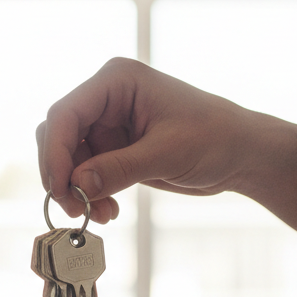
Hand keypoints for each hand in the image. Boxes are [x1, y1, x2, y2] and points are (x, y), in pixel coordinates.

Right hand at [37, 57, 266, 222]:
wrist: (242, 154)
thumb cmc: (216, 138)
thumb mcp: (168, 154)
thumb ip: (119, 168)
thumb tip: (76, 185)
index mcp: (117, 81)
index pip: (66, 114)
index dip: (55, 153)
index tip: (59, 190)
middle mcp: (106, 98)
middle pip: (59, 136)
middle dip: (63, 175)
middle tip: (75, 210)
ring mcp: (108, 124)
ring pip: (69, 159)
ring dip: (77, 190)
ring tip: (99, 215)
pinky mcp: (114, 148)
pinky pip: (86, 173)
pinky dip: (90, 194)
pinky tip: (109, 211)